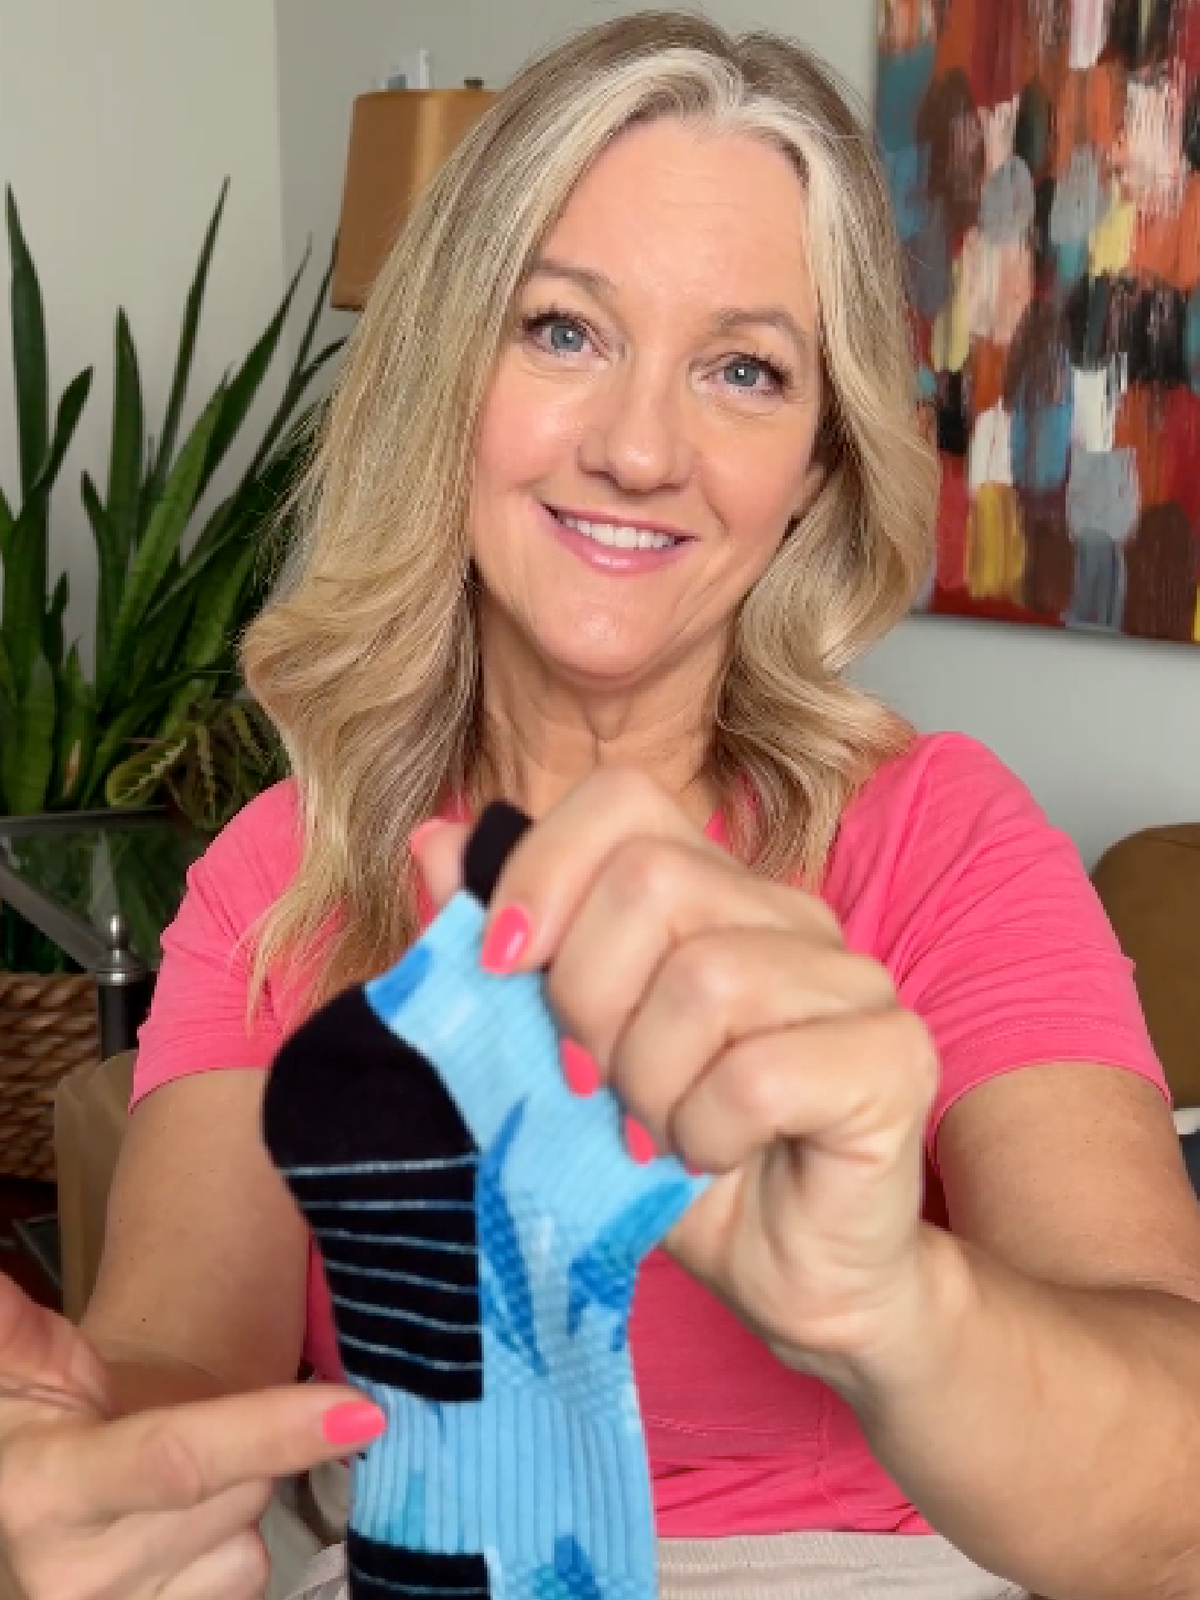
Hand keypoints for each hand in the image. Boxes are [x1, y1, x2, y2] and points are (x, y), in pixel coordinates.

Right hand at [0, 1271, 382, 1599]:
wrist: (48, 1501)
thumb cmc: (50, 1413)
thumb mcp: (25, 1366)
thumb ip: (13, 1329)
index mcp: (44, 1491)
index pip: (177, 1460)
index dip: (270, 1432)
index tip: (360, 1408)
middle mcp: (77, 1577)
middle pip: (236, 1492)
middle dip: (247, 1441)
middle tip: (194, 1413)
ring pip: (250, 1537)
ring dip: (241, 1495)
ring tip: (181, 1479)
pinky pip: (248, 1578)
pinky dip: (237, 1544)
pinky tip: (192, 1530)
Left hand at [414, 770, 939, 1393]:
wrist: (785, 1276)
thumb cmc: (669, 1161)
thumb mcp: (553, 1055)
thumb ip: (500, 950)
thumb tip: (434, 839)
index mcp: (712, 891)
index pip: (623, 799)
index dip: (542, 870)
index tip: (502, 968)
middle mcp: (790, 914)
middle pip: (653, 880)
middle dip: (586, 999)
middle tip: (593, 1085)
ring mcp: (853, 980)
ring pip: (707, 980)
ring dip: (648, 1083)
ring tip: (655, 1133)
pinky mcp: (894, 1058)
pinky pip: (759, 1075)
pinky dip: (706, 1134)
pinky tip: (709, 1157)